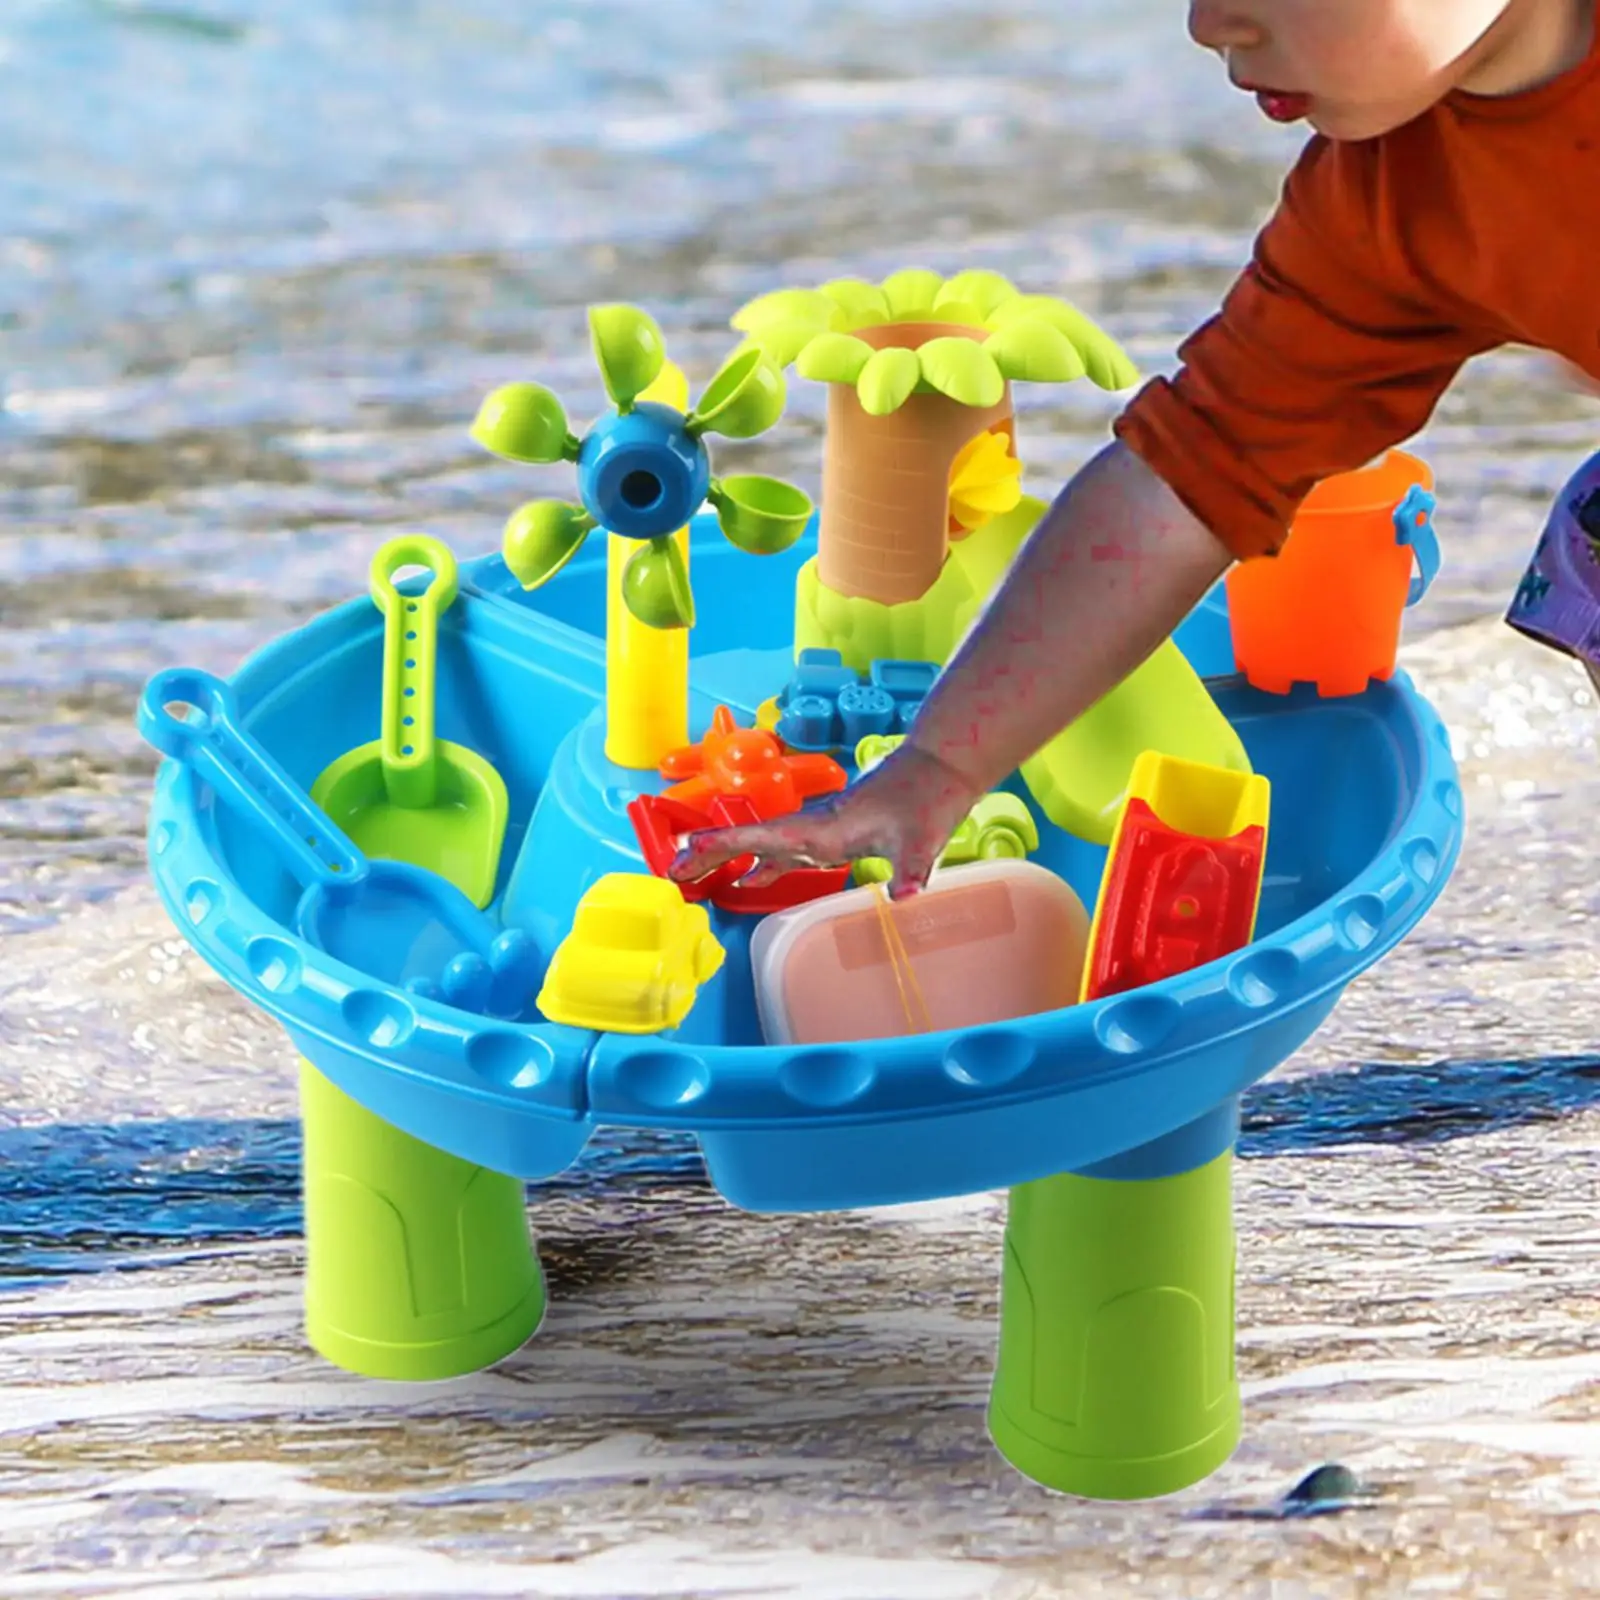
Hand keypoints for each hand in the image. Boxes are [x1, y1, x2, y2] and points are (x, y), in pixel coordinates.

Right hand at [668, 742, 981, 900]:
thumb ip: (913, 868)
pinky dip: (760, 868)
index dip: (724, 846)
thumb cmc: (929, 798)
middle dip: (710, 855)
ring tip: (691, 877)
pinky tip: (748, 884)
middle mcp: (813, 828)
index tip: (687, 851)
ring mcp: (819, 831)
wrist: (940, 767)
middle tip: (672, 872)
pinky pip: (784, 853)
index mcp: (824, 828)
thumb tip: (909, 894)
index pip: (763, 838)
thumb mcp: (923, 838)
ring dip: (728, 861)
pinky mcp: (832, 835)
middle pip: (751, 842)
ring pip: (762, 847)